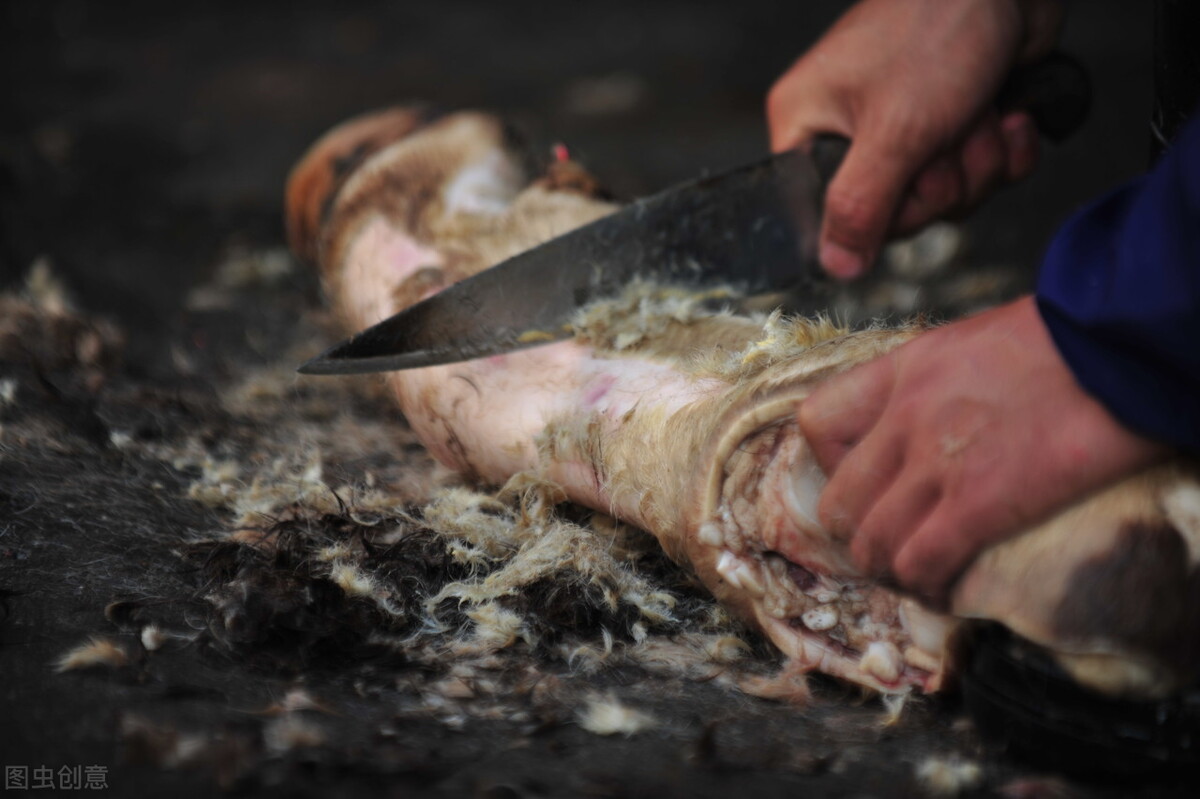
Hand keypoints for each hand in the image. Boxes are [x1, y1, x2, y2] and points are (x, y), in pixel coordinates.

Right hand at [766, 0, 1063, 278]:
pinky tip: (1005, 111)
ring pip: (944, 199)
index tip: (898, 187)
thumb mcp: (893, 131)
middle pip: (892, 216)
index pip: (821, 215)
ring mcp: (904, 131)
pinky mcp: (954, 126)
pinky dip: (1005, 150)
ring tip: (976, 112)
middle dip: (938, 182)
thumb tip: (834, 267)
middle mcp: (849, 132)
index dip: (870, 216)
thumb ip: (859, 207)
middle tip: (943, 135)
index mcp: (808, 126)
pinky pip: (981, 177)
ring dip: (977, 162)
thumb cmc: (936, 25)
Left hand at [796, 297, 1168, 603]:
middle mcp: (905, 418)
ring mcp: (937, 463)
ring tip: (917, 574)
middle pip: (837, 504)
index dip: (832, 464)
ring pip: (872, 545)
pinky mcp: (980, 503)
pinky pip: (922, 564)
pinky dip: (928, 586)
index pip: (817, 424)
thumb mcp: (968, 344)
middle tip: (889, 543)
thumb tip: (929, 422)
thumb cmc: (1061, 341)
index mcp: (901, 372)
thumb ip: (932, 384)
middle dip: (858, 534)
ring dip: (890, 570)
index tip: (864, 481)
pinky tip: (946, 588)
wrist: (1119, 344)